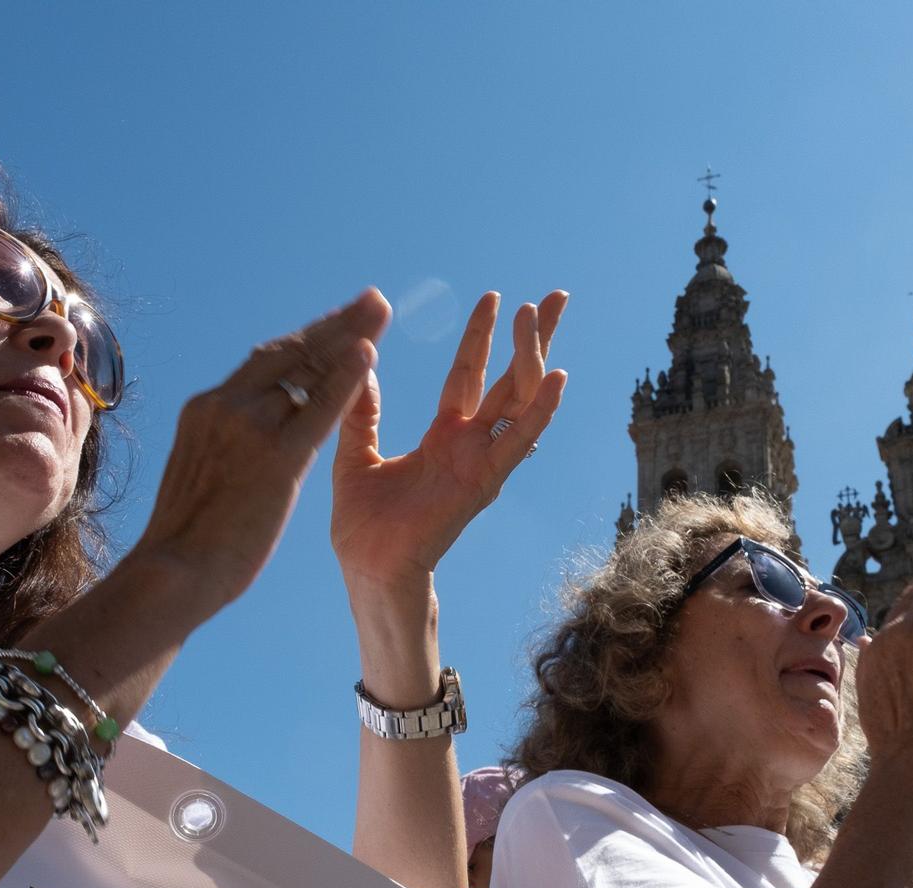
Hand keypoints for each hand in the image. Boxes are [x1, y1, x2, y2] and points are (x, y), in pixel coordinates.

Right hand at [135, 290, 391, 612]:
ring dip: (348, 341)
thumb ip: (223, 448)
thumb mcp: (199, 477)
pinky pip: (317, 408)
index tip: (336, 324)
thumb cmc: (185, 543)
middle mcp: (223, 405)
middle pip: (288, 352)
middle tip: (373, 299)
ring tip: (381, 313)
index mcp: (205, 410)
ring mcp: (247, 427)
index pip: (263, 364)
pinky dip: (346, 378)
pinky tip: (370, 353)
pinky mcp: (274, 457)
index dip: (305, 341)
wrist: (172, 573)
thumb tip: (241, 444)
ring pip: (305, 373)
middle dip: (335, 324)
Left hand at [330, 291, 568, 590]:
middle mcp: (469, 443)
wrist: (368, 567)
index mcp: (443, 435)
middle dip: (532, 337)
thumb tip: (361, 366)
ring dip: (532, 356)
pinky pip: (517, 441)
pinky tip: (558, 377)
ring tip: (538, 314)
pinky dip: (541, 410)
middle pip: (510, 379)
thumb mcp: (354, 453)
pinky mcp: (483, 481)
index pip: (469, 374)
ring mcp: (481, 461)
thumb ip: (362, 412)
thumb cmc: (364, 525)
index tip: (499, 297)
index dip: (483, 336)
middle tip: (554, 296)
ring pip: (518, 399)